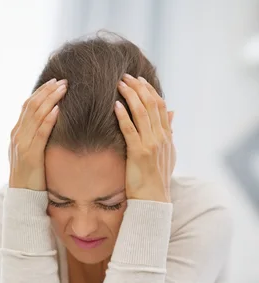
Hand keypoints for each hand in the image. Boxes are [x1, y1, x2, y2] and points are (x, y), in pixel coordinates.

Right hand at [9, 78, 67, 190]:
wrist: (22, 198)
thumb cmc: (31, 177)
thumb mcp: (31, 153)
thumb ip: (36, 139)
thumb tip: (50, 125)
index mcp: (17, 133)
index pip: (28, 105)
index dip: (41, 92)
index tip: (55, 82)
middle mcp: (17, 135)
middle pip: (32, 105)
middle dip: (48, 91)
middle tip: (63, 81)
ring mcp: (21, 144)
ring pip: (35, 115)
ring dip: (50, 100)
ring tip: (64, 89)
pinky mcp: (30, 155)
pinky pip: (40, 133)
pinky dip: (48, 120)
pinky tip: (58, 110)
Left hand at [114, 74, 175, 202]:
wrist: (154, 200)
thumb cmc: (157, 179)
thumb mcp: (168, 154)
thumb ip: (169, 132)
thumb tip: (173, 113)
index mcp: (167, 136)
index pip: (160, 106)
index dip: (150, 90)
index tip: (139, 80)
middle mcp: (161, 137)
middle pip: (151, 104)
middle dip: (139, 88)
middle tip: (126, 76)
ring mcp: (151, 144)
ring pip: (141, 113)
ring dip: (130, 96)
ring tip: (119, 84)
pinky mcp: (139, 153)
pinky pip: (130, 130)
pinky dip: (123, 116)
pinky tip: (115, 106)